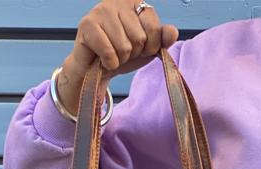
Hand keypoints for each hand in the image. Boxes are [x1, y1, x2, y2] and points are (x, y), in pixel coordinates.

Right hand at [58, 1, 178, 116]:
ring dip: (120, 59)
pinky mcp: (87, 24)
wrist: (96, 70)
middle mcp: (118, 1)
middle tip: (122, 52)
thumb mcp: (148, 48)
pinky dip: (109, 63)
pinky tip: (102, 58)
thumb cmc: (122, 55)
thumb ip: (163, 39)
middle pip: (140, 38)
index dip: (149, 46)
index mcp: (136, 3)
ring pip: (124, 46)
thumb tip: (172, 32)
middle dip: (133, 53)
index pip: (154, 28)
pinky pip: (110, 52)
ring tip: (112, 53)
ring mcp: (101, 10)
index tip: (138, 47)